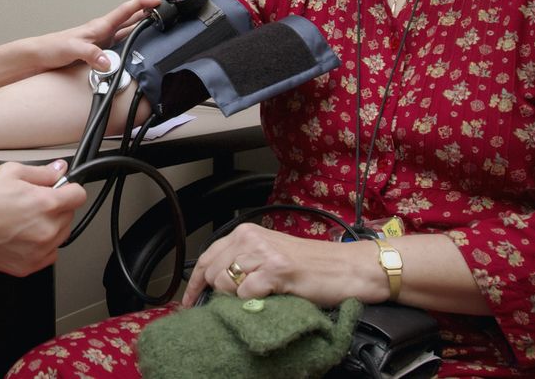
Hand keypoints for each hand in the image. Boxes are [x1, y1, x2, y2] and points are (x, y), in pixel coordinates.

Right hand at [0, 160, 86, 276]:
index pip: (79, 195)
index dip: (69, 189)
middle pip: (69, 215)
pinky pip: (49, 254)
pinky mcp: (28, 266)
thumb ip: (42, 173)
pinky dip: (41, 245)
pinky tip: (22, 235)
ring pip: (61, 235)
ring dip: (50, 226)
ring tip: (24, 219)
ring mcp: (38, 251)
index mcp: (45, 204)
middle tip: (32, 202)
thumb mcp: (10, 173)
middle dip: (57, 206)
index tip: (61, 189)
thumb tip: (59, 170)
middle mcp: (46, 230)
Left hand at [34, 0, 160, 70]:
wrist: (38, 56)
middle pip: (130, 19)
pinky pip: (120, 45)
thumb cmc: (51, 48)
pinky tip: (136, 50)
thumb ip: (90, 54)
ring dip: (141, 27)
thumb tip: (108, 62)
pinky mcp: (98, 52)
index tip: (157, 0)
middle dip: (147, 12)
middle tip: (165, 11)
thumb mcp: (72, 49)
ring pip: (127, 31)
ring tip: (157, 25)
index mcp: (99, 26)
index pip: (125, 10)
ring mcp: (101, 41)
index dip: (142, 3)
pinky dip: (132, 44)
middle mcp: (102, 32)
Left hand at [182, 222, 377, 307]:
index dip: (194, 282)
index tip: (188, 301)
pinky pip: (246, 293)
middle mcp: (250, 238)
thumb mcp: (269, 255)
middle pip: (213, 273)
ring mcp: (263, 252)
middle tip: (240, 302)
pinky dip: (254, 302)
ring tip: (262, 296)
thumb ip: (243, 262)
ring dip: (239, 298)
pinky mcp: (276, 269)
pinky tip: (271, 297)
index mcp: (246, 232)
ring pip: (226, 283)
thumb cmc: (310, 266)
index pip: (207, 257)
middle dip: (221, 294)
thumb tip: (213, 284)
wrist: (346, 267)